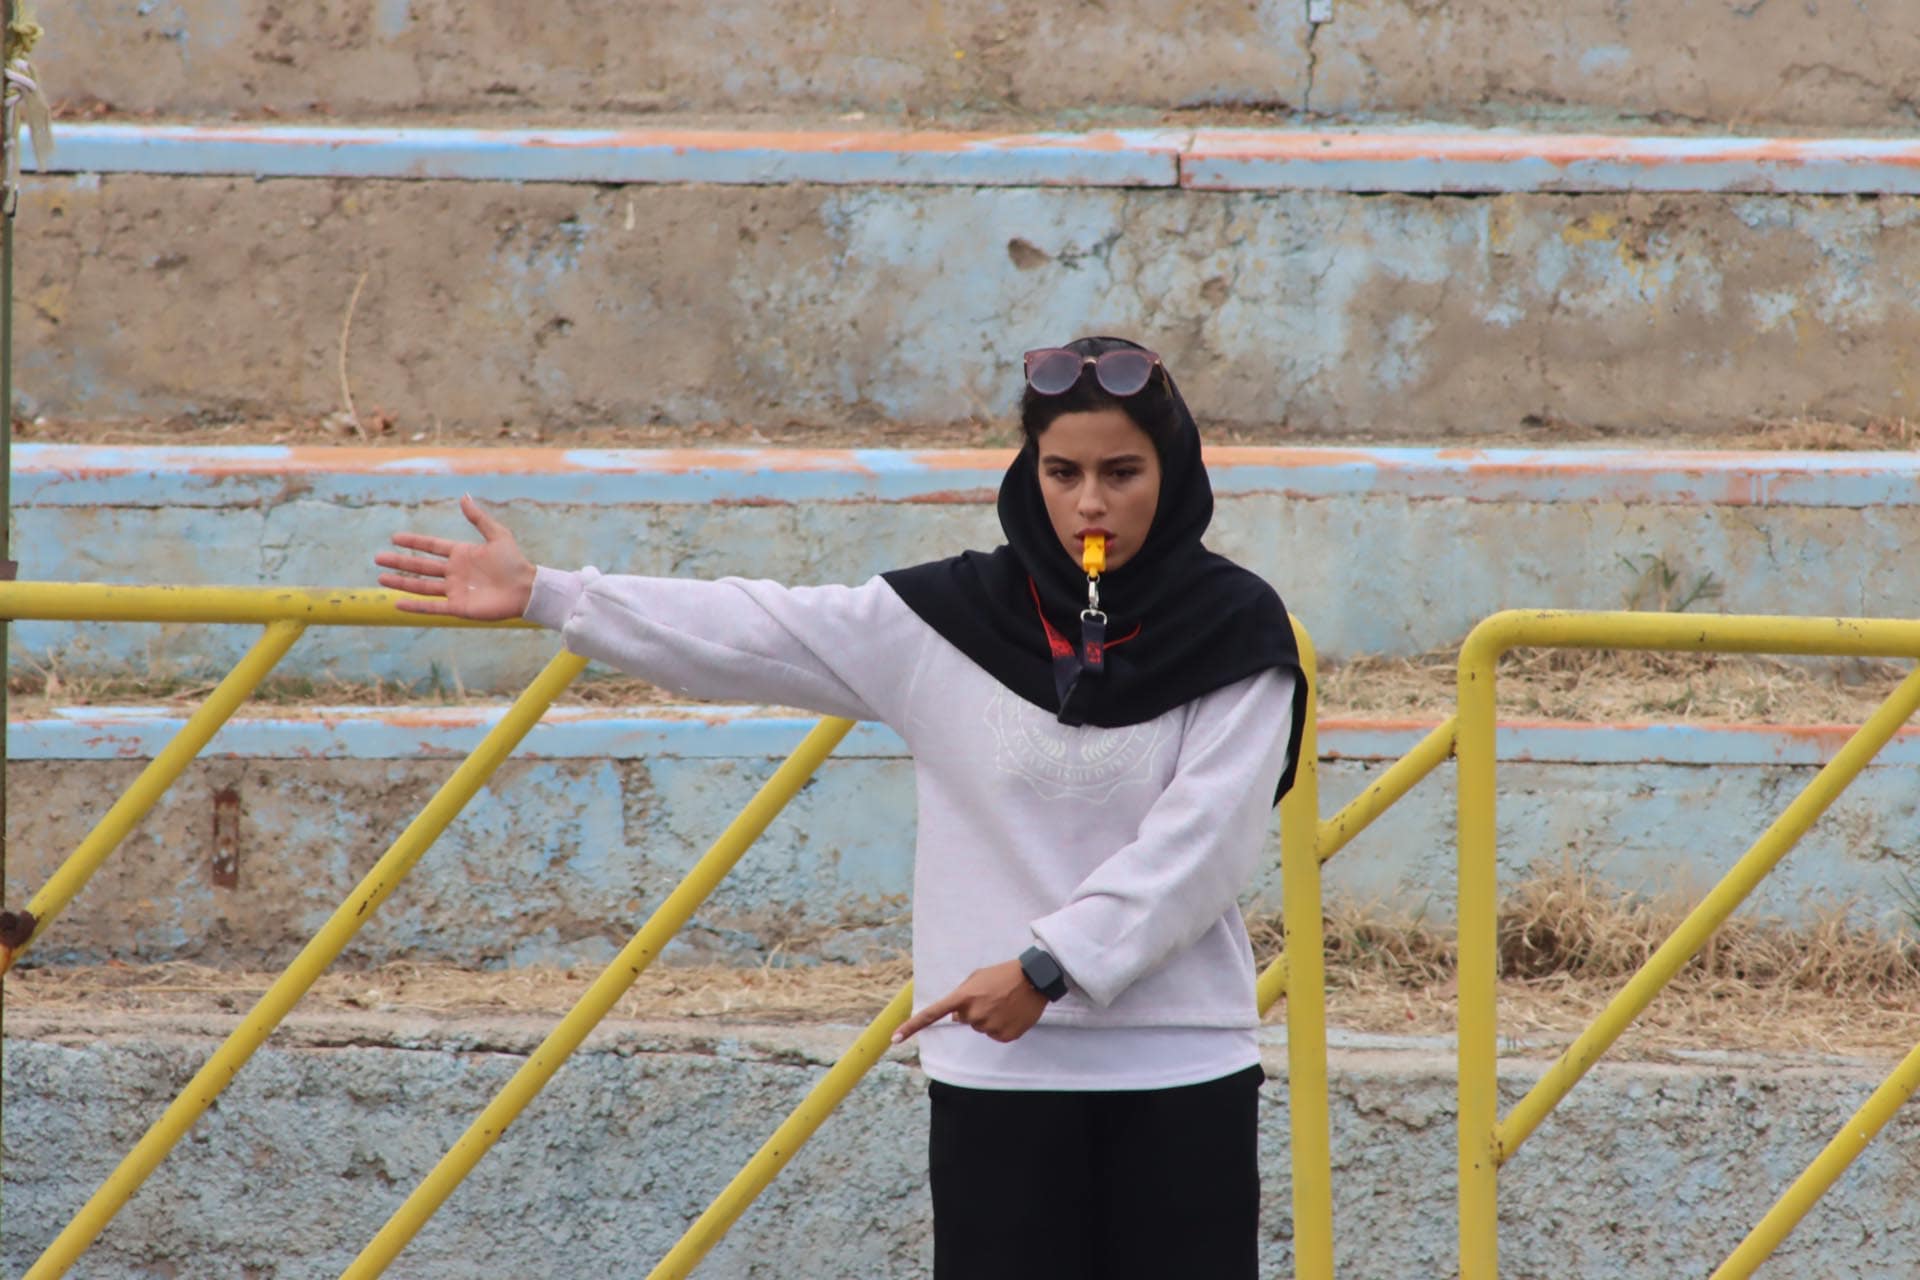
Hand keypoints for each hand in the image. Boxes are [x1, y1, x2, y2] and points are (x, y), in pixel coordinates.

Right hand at [374, 494, 536, 619]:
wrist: (527, 589)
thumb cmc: (515, 562)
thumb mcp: (497, 535)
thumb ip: (479, 518)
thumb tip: (464, 497)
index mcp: (462, 554)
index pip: (431, 547)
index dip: (413, 542)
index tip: (394, 538)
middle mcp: (455, 572)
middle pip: (421, 566)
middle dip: (399, 562)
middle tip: (377, 558)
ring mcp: (455, 590)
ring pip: (422, 586)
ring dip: (401, 582)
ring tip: (380, 578)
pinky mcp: (458, 607)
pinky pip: (432, 607)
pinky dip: (415, 606)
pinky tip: (397, 602)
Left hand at [891, 959, 1048, 1044]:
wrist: (1034, 979)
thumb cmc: (1002, 974)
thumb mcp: (976, 978)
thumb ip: (960, 996)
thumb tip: (954, 1017)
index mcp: (963, 997)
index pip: (932, 1014)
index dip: (911, 1027)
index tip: (895, 1039)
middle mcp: (973, 1014)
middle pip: (964, 1020)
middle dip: (973, 1010)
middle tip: (991, 996)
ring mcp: (989, 1026)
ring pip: (981, 1028)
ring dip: (989, 1017)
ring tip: (1003, 1002)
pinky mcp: (1004, 1036)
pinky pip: (996, 1034)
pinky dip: (1002, 1026)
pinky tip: (1011, 1012)